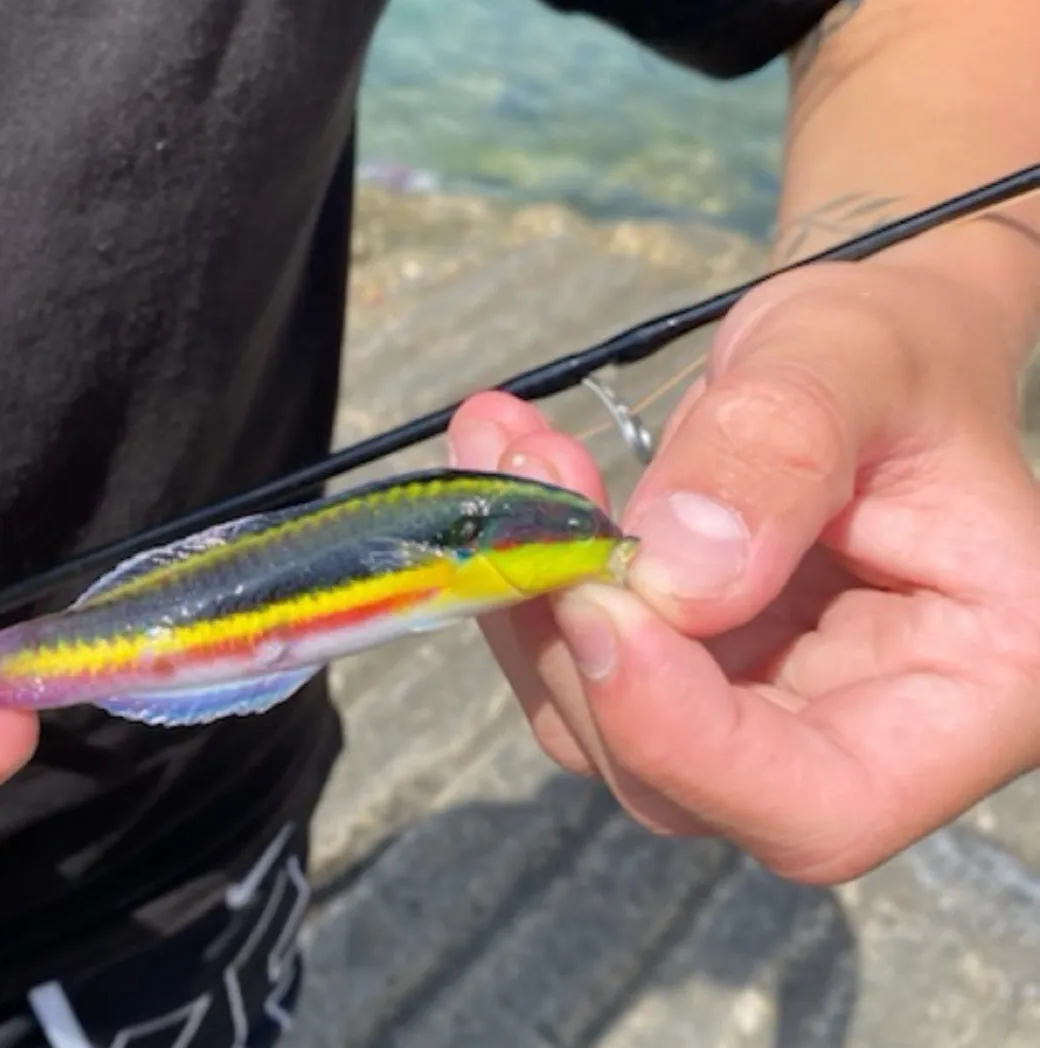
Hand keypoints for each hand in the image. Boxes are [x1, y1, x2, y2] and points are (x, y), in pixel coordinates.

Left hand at [449, 258, 1039, 882]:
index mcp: (976, 687)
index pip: (823, 803)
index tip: (596, 603)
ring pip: (603, 732)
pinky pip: (574, 672)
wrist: (860, 355)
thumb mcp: (852, 359)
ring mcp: (762, 718)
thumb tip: (671, 579)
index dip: (684, 737)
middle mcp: (868, 734)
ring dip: (531, 604)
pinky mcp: (685, 682)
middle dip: (579, 651)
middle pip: (683, 784)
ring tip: (516, 452)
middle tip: (532, 495)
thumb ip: (777, 453)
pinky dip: (526, 583)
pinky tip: (514, 470)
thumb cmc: (893, 350)